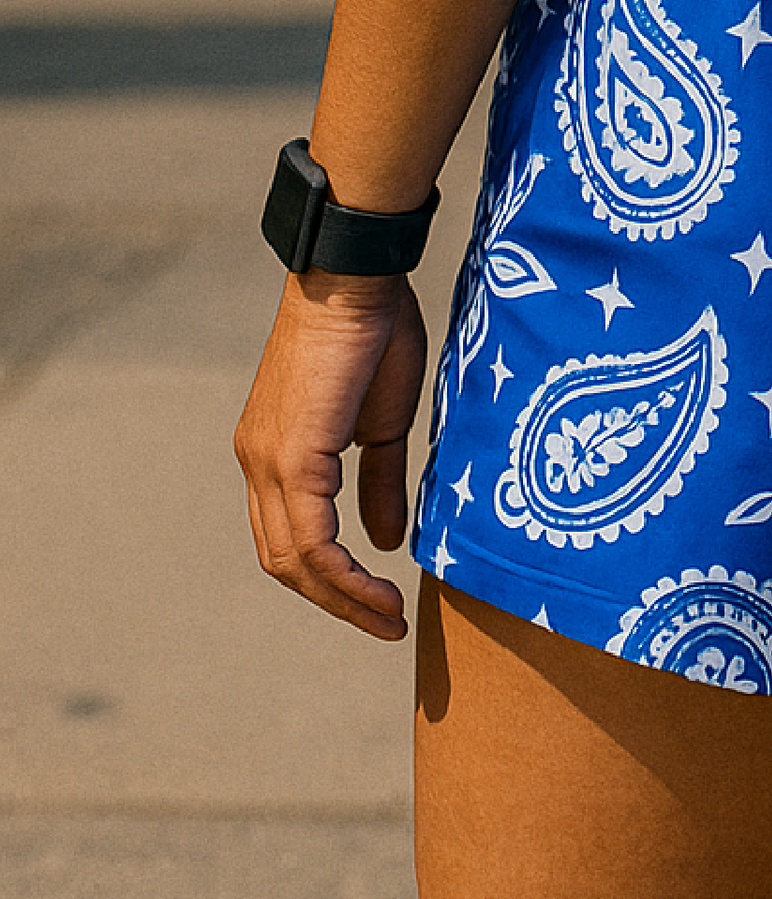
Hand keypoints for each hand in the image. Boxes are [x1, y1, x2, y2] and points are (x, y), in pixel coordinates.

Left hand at [235, 271, 428, 638]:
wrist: (358, 276)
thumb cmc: (375, 330)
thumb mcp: (383, 421)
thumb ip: (378, 481)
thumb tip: (382, 541)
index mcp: (275, 452)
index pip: (291, 536)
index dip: (332, 578)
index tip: (380, 602)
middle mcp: (258, 462)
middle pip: (284, 560)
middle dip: (336, 601)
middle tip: (385, 622)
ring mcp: (267, 460)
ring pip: (291, 559)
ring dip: (341, 599)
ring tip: (387, 616)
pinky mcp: (289, 456)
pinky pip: (310, 538)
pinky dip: (342, 574)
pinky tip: (377, 586)